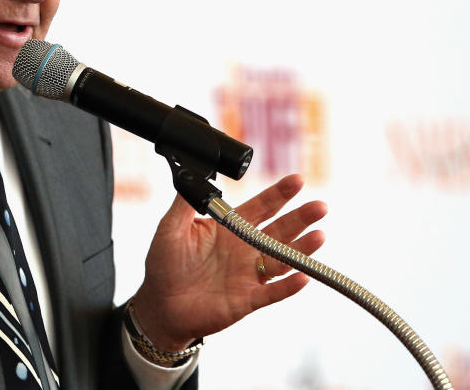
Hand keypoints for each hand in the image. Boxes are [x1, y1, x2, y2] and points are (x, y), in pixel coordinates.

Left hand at [131, 174, 326, 351]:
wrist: (159, 304)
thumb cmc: (164, 265)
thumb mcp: (170, 228)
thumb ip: (184, 203)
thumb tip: (192, 174)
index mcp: (229, 229)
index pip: (260, 207)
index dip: (279, 194)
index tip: (297, 180)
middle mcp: (244, 249)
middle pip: (278, 231)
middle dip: (300, 218)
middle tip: (320, 206)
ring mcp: (248, 275)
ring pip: (281, 260)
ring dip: (301, 249)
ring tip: (319, 236)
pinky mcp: (246, 299)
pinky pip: (272, 293)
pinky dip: (288, 286)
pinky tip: (303, 276)